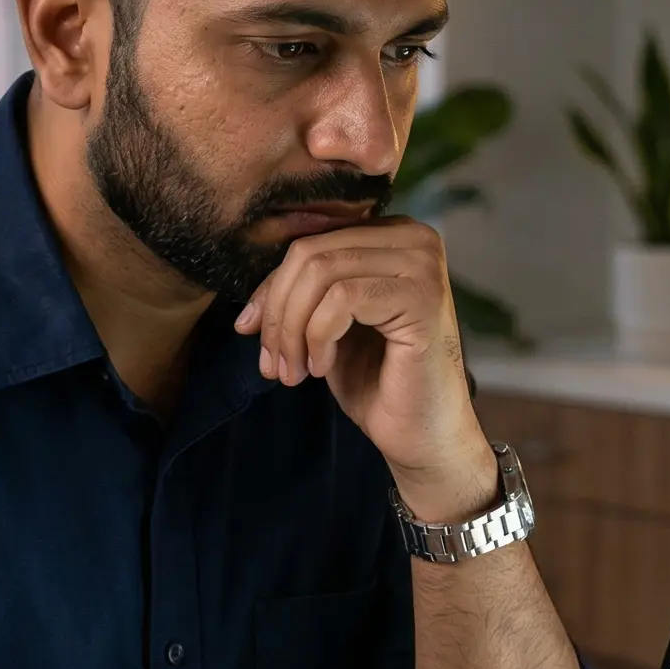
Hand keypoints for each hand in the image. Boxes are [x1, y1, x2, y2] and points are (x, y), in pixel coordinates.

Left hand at [233, 219, 493, 521]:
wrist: (420, 433)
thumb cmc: (377, 381)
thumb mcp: (326, 329)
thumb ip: (298, 298)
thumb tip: (247, 311)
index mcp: (391, 236)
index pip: (309, 242)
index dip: (270, 288)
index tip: (249, 330)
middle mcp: (414, 238)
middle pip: (310, 253)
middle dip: (277, 311)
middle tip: (272, 361)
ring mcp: (422, 265)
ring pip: (321, 273)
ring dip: (292, 329)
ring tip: (294, 371)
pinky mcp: (422, 297)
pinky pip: (343, 299)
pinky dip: (318, 336)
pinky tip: (323, 368)